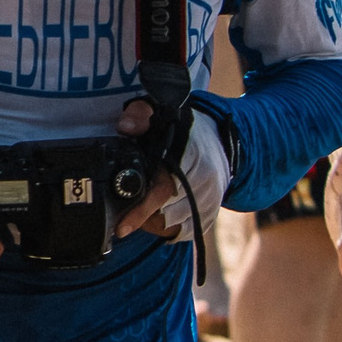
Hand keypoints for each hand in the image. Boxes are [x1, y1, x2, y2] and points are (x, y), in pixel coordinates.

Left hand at [112, 100, 227, 241]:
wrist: (220, 138)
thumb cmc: (182, 127)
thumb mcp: (158, 111)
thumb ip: (139, 115)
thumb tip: (125, 127)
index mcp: (189, 157)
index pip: (162, 190)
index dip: (141, 211)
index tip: (122, 227)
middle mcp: (204, 180)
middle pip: (166, 213)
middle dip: (142, 217)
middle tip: (123, 211)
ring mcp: (211, 198)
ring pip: (175, 225)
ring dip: (154, 223)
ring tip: (138, 209)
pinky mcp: (213, 210)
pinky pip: (187, 230)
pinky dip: (169, 228)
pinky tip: (156, 215)